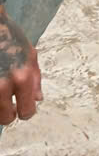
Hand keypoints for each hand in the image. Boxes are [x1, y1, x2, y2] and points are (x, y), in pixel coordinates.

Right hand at [0, 6, 42, 124]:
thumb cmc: (9, 36)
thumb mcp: (30, 54)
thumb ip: (35, 79)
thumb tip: (37, 99)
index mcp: (21, 77)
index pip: (26, 112)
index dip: (25, 111)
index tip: (20, 107)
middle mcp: (2, 85)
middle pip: (5, 119)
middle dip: (8, 112)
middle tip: (8, 101)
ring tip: (2, 87)